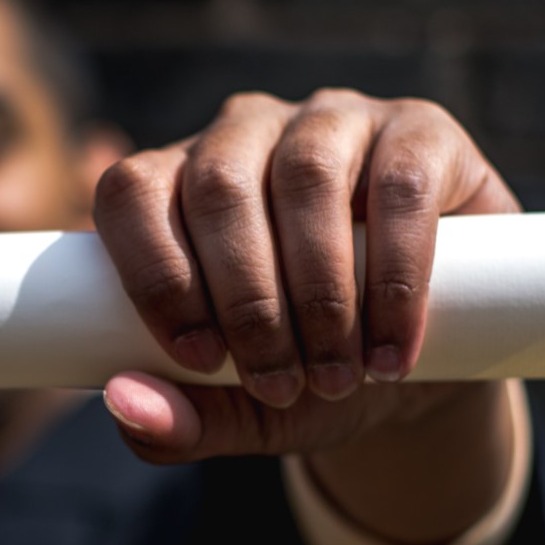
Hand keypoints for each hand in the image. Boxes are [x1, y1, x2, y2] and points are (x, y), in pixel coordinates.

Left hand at [91, 88, 519, 465]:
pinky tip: (393, 347)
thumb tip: (124, 405)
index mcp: (176, 183)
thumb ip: (177, 424)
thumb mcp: (237, 411)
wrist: (412, 372)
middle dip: (246, 301)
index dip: (153, 274)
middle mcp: (244, 134)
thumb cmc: (303, 374)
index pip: (131, 193)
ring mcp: (332, 121)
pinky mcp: (420, 132)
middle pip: (218, 187)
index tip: (200, 360)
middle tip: (278, 385)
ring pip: (305, 176)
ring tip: (338, 376)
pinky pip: (400, 183)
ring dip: (320, 290)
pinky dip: (397, 274)